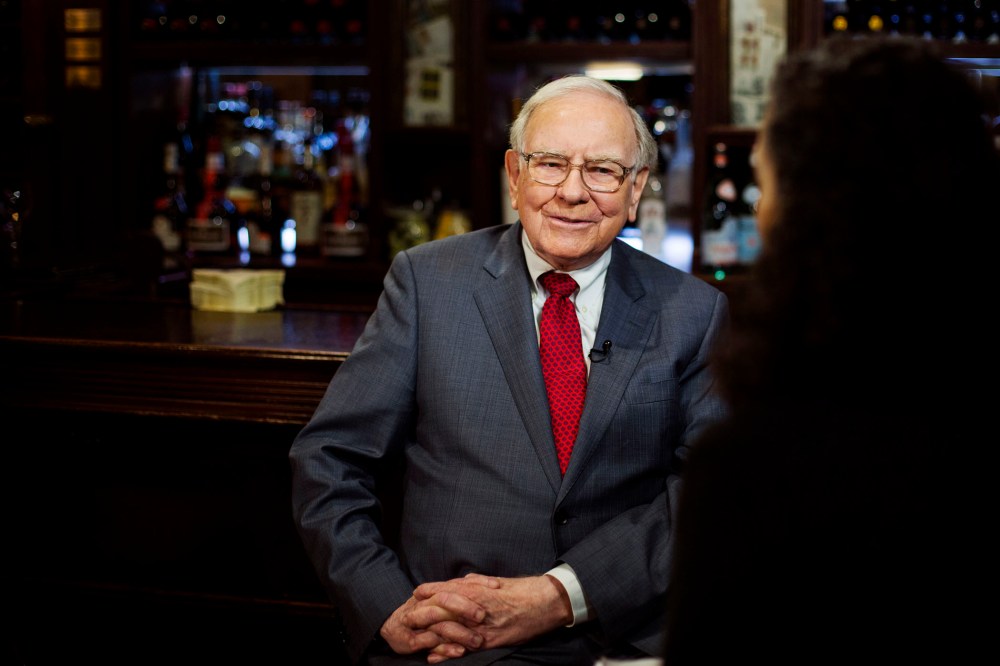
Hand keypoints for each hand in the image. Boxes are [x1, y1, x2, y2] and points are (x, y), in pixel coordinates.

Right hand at [379, 578, 492, 661]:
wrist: (393, 628)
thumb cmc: (422, 614)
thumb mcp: (440, 600)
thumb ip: (459, 592)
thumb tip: (483, 582)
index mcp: (434, 593)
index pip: (456, 583)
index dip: (476, 583)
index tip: (496, 586)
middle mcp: (424, 604)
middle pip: (444, 599)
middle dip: (464, 606)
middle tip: (483, 615)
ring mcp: (416, 622)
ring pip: (439, 625)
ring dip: (460, 633)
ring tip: (478, 641)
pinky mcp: (410, 640)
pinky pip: (430, 644)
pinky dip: (445, 649)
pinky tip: (460, 652)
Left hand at [414, 573, 573, 652]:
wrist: (543, 603)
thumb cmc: (521, 590)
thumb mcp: (495, 582)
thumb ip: (476, 583)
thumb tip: (461, 582)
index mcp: (478, 590)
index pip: (448, 590)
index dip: (430, 591)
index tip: (416, 593)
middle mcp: (477, 608)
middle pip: (444, 610)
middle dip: (425, 613)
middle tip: (408, 616)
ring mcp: (482, 626)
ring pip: (450, 630)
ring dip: (431, 634)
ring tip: (414, 637)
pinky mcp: (489, 641)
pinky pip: (464, 648)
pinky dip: (447, 652)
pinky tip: (434, 656)